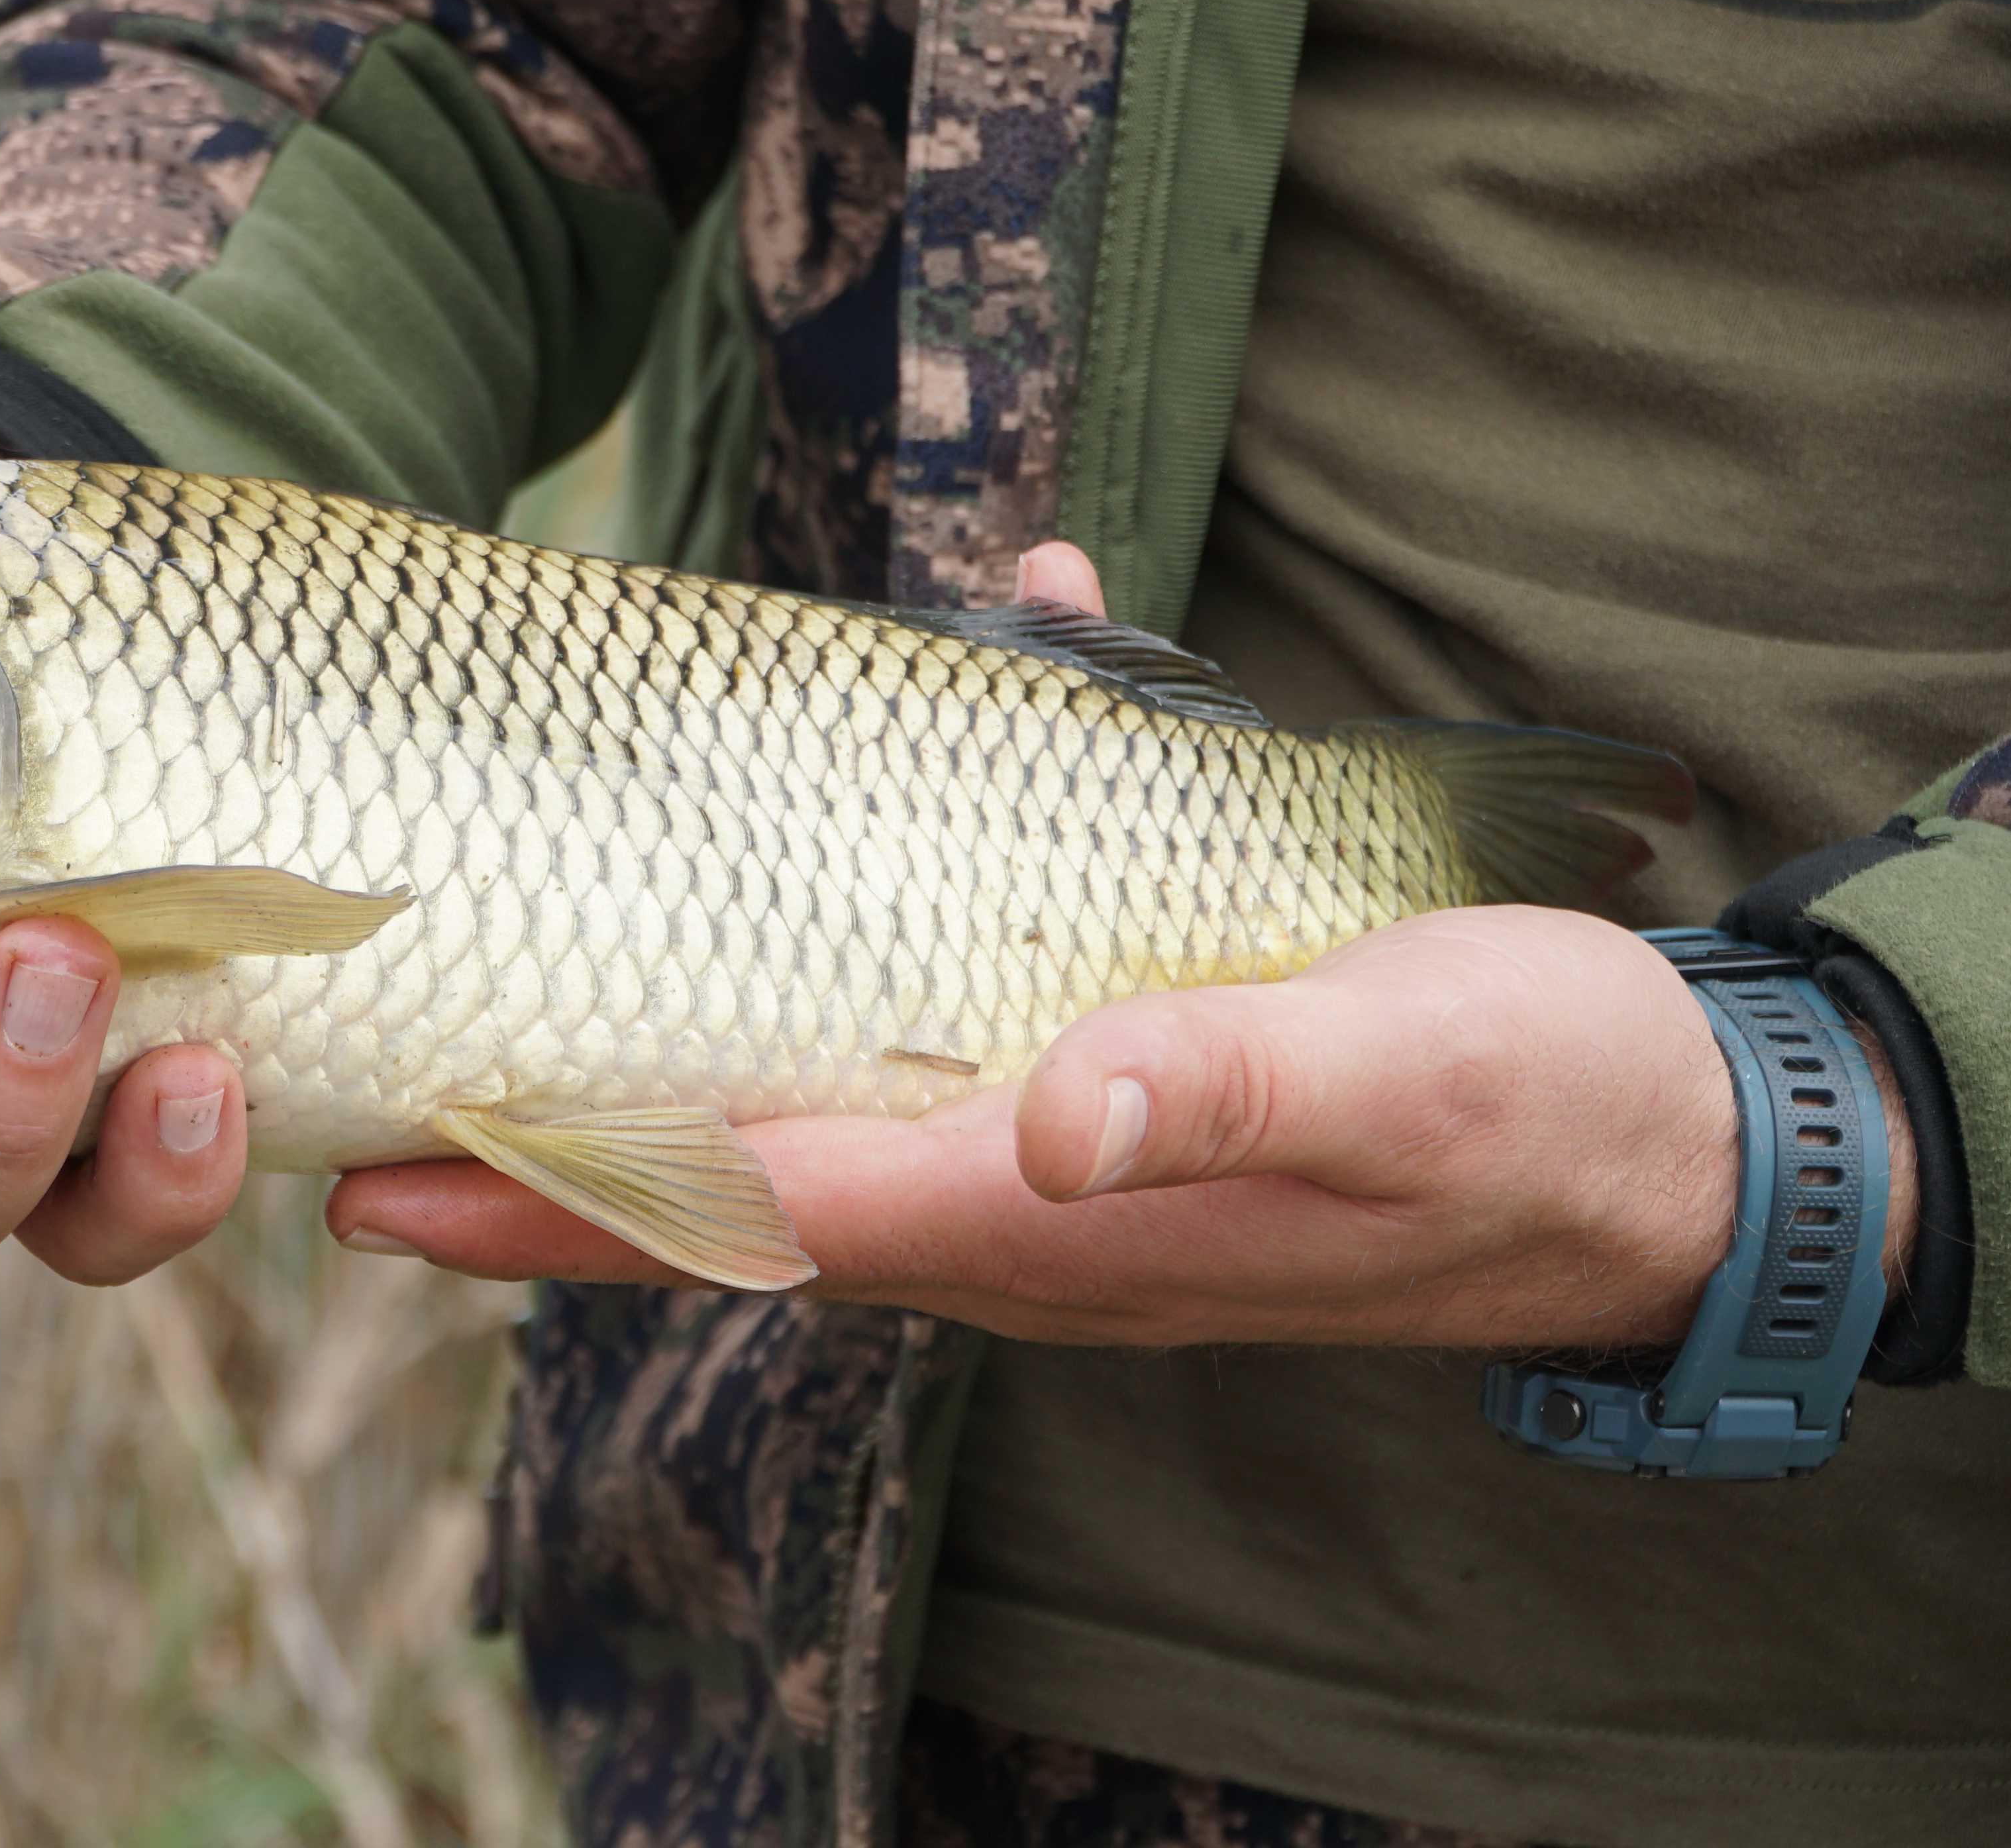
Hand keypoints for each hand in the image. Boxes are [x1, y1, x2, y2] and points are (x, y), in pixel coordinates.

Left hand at [327, 539, 1910, 1353]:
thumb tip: (1045, 1116)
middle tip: (342, 1130)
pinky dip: (841, 940)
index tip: (391, 1177)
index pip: (760, 1209)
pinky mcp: (1105, 1089)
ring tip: (478, 1033)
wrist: (1668, 1137)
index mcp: (1061, 1209)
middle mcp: (1024, 1199)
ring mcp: (1056, 1155)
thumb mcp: (1396, 1065)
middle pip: (730, 1187)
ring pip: (803, 1118)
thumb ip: (1221, 1089)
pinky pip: (934, 1031)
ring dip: (644, 1080)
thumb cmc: (1533, 1100)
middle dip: (539, 1167)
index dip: (566, 1196)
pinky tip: (837, 801)